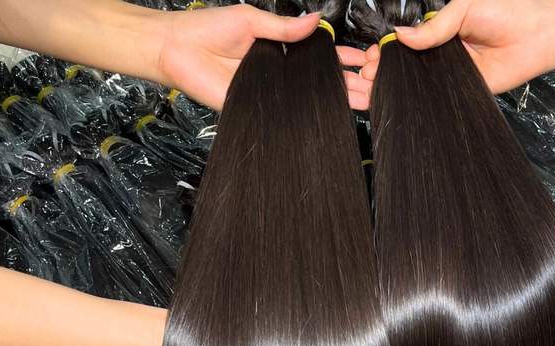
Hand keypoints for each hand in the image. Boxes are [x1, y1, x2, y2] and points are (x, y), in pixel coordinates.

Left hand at [156, 4, 370, 110]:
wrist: (176, 50)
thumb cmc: (207, 29)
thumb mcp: (251, 20)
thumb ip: (284, 26)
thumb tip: (316, 22)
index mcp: (282, 50)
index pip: (322, 57)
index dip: (346, 60)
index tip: (369, 61)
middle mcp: (282, 75)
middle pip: (324, 81)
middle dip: (353, 83)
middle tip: (378, 86)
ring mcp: (274, 94)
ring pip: (313, 100)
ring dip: (341, 101)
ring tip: (369, 101)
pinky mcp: (261, 110)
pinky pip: (290, 114)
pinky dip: (310, 116)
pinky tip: (333, 116)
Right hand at [361, 0, 554, 98]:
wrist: (536, 35)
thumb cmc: (507, 12)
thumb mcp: (463, 8)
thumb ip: (433, 26)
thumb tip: (401, 35)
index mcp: (439, 33)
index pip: (406, 44)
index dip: (386, 52)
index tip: (369, 58)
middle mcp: (443, 56)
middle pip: (407, 67)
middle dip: (384, 72)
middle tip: (365, 77)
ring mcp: (451, 76)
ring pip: (418, 85)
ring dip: (397, 88)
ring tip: (374, 89)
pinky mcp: (463, 94)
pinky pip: (439, 98)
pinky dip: (422, 101)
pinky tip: (404, 99)